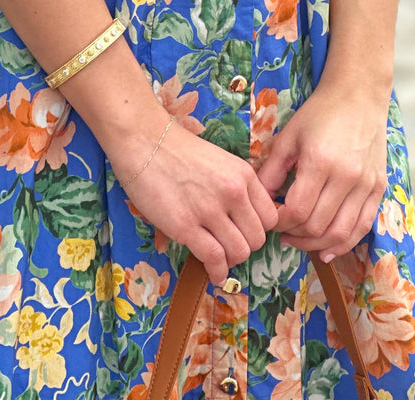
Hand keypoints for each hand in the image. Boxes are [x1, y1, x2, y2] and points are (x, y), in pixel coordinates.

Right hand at [109, 114, 279, 286]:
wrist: (145, 141)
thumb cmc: (178, 150)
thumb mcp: (220, 161)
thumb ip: (236, 186)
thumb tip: (243, 218)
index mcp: (243, 174)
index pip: (269, 217)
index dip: (257, 229)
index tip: (244, 232)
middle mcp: (233, 192)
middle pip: (257, 238)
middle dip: (245, 247)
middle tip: (229, 245)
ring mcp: (210, 210)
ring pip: (239, 252)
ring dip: (230, 260)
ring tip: (219, 257)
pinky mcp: (186, 226)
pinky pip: (214, 258)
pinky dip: (217, 271)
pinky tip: (213, 272)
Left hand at [253, 73, 388, 261]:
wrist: (359, 96)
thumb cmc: (320, 113)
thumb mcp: (289, 136)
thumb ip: (271, 170)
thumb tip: (257, 200)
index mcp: (320, 162)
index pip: (296, 210)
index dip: (279, 221)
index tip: (270, 219)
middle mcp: (346, 177)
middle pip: (317, 226)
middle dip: (295, 235)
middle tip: (281, 232)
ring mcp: (366, 185)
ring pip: (341, 234)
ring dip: (316, 244)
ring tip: (300, 239)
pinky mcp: (379, 188)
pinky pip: (362, 227)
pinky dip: (344, 244)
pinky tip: (327, 248)